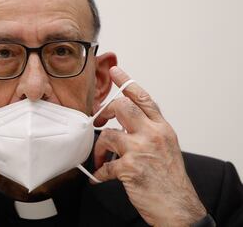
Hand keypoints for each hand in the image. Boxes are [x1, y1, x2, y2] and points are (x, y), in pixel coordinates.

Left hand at [93, 67, 205, 226]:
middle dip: (106, 111)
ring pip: (108, 134)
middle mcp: (152, 134)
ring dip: (98, 148)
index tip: (114, 71)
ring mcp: (141, 150)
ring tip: (100, 158)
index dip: (127, 81)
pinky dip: (99, 172)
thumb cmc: (171, 179)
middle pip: (122, 106)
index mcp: (162, 128)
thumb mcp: (167, 147)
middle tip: (101, 121)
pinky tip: (100, 176)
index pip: (143, 98)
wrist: (179, 207)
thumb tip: (127, 124)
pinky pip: (105, 165)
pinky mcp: (130, 168)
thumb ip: (150, 131)